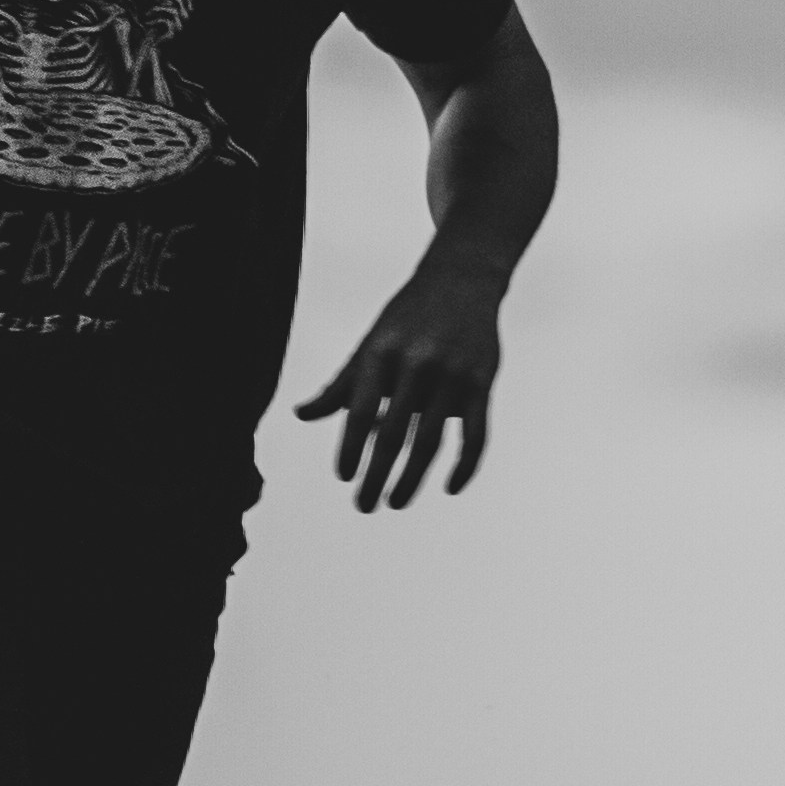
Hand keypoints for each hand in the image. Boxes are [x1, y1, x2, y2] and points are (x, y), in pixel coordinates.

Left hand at [296, 248, 507, 511]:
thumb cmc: (407, 316)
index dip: (351, 448)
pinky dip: (464, 466)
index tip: (344, 478)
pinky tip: (449, 487)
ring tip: (396, 502)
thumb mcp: (369, 342)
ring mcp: (453, 374)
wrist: (462, 280)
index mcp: (381, 353)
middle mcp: (417, 363)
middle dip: (376, 476)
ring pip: (431, 441)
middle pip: (393, 435)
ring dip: (412, 479)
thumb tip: (301, 415)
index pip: (360, 412)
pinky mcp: (483, 382)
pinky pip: (475, 435)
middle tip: (364, 506)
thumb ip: (341, 383)